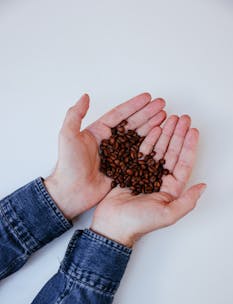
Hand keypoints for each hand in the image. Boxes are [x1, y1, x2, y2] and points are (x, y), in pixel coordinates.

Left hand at [45, 93, 165, 219]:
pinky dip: (150, 146)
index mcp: (98, 132)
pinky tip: (160, 139)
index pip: (119, 114)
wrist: (71, 192)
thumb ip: (75, 115)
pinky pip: (139, 155)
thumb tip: (85, 96)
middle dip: (148, 114)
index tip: (148, 97)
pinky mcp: (123, 168)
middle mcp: (110, 141)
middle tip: (162, 105)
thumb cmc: (68, 165)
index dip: (134, 105)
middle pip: (132, 124)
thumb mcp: (67, 136)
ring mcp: (118, 155)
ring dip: (152, 127)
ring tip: (165, 118)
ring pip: (138, 138)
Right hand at [91, 115, 205, 246]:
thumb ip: (187, 201)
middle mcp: (160, 180)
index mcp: (171, 189)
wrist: (113, 224)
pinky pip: (143, 152)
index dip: (189, 146)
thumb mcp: (168, 214)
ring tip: (169, 119)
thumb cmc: (139, 222)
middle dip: (178, 134)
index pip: (183, 163)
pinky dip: (148, 140)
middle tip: (182, 119)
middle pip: (172, 152)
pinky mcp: (132, 170)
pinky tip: (153, 129)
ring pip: (158, 149)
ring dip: (165, 134)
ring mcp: (146, 174)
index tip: (193, 130)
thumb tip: (203, 187)